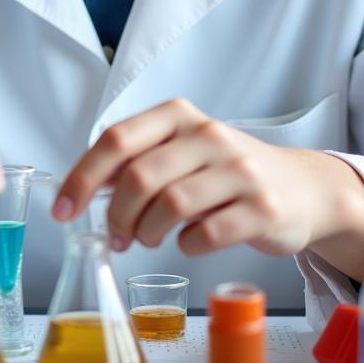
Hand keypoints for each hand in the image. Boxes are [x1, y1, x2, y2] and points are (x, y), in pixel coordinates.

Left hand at [52, 98, 363, 278]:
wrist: (300, 187)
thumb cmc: (225, 170)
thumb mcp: (182, 150)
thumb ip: (138, 160)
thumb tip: (83, 187)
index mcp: (179, 115)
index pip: (117, 139)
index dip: (83, 177)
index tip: (63, 210)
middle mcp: (208, 135)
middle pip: (139, 176)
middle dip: (116, 215)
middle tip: (115, 236)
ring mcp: (238, 170)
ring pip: (170, 205)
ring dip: (147, 232)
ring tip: (147, 239)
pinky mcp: (262, 207)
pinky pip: (206, 234)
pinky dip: (186, 247)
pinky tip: (187, 243)